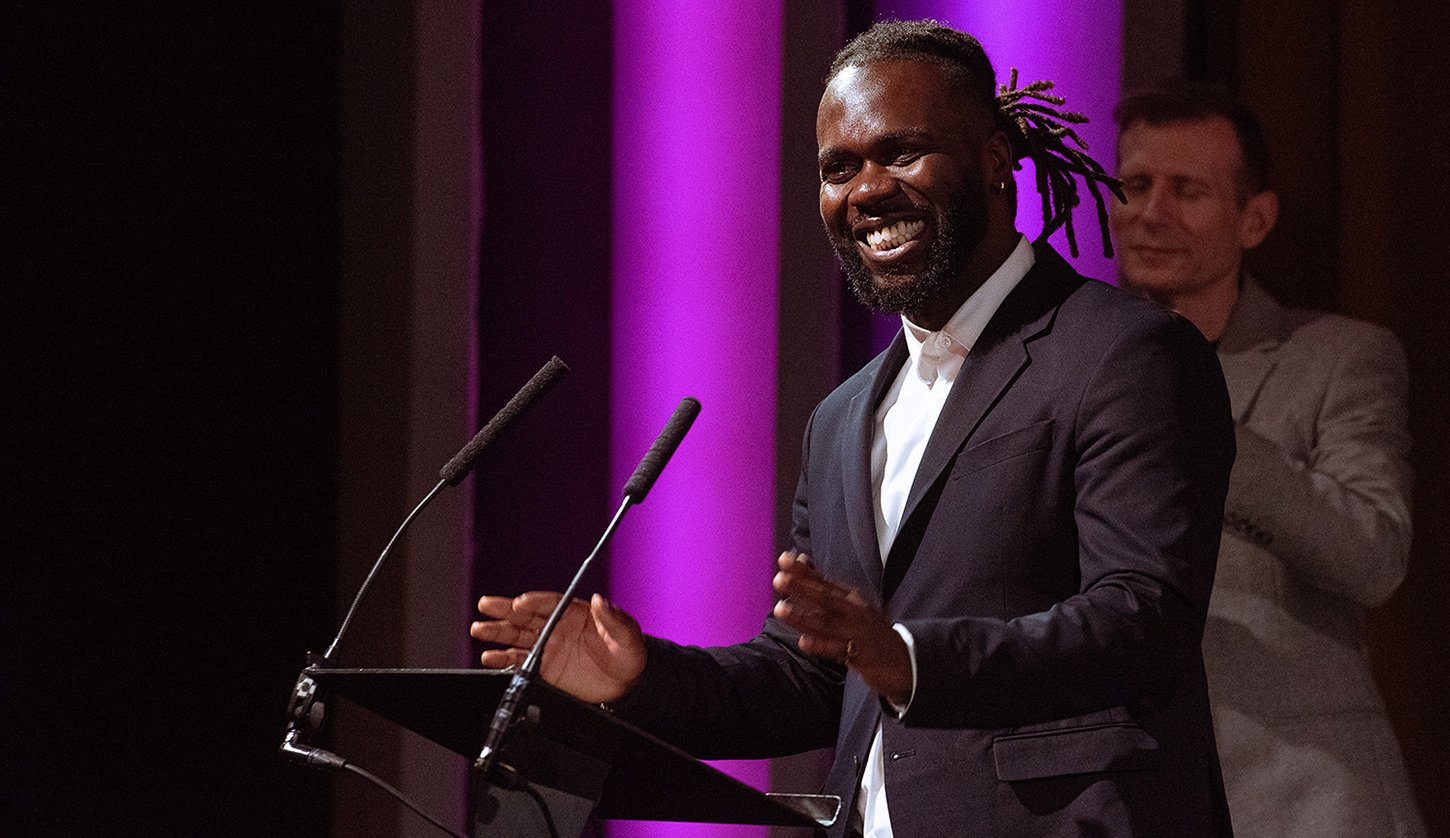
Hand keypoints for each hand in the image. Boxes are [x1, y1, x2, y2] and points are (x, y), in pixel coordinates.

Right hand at [470, 592, 645, 704]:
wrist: (627, 682)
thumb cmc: (628, 651)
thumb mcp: (627, 633)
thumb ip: (613, 617)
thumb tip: (601, 600)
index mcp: (574, 612)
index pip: (550, 603)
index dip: (534, 601)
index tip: (520, 602)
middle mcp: (556, 626)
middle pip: (525, 615)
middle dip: (504, 610)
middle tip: (486, 605)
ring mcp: (548, 647)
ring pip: (516, 636)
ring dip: (497, 632)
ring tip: (479, 629)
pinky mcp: (544, 668)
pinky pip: (520, 661)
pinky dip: (504, 660)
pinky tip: (490, 657)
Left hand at [772, 551, 912, 705]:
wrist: (907, 659)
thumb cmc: (872, 631)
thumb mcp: (854, 606)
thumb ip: (826, 588)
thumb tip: (802, 563)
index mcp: (852, 600)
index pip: (825, 582)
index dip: (804, 571)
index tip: (784, 559)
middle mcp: (855, 613)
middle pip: (825, 598)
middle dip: (801, 588)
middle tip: (779, 579)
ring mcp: (858, 634)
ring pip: (827, 624)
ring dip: (803, 617)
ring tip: (781, 609)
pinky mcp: (862, 656)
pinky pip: (839, 651)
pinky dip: (821, 646)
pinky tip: (803, 642)